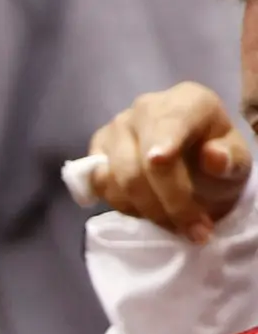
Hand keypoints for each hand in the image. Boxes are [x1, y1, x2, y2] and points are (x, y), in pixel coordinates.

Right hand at [85, 83, 250, 243]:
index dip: (164, 142)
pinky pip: (100, 185)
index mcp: (187, 102)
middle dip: (168, 204)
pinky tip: (146, 209)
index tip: (159, 160)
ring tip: (174, 223)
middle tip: (196, 231)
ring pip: (119, 179)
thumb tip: (214, 157)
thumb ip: (230, 160)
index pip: (171, 122)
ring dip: (148, 211)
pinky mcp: (96, 150)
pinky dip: (124, 206)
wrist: (193, 163)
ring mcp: (116, 128)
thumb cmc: (216, 160)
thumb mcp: (237, 162)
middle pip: (143, 163)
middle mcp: (146, 108)